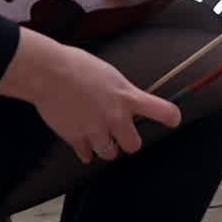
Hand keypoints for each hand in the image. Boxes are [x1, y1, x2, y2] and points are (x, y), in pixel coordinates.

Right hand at [0, 29, 181, 162]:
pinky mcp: (76, 139)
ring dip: (106, 146)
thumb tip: (127, 101)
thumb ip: (121, 92)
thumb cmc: (77, 66)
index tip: (173, 119)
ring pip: (110, 154)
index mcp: (127, 96)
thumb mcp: (109, 74)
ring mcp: (96, 130)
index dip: (171, 117)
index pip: (161, 111)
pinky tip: (82, 140)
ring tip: (98, 134)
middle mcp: (115, 117)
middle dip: (128, 141)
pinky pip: (87, 156)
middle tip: (120, 133)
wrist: (48, 73)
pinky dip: (86, 151)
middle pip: (134, 145)